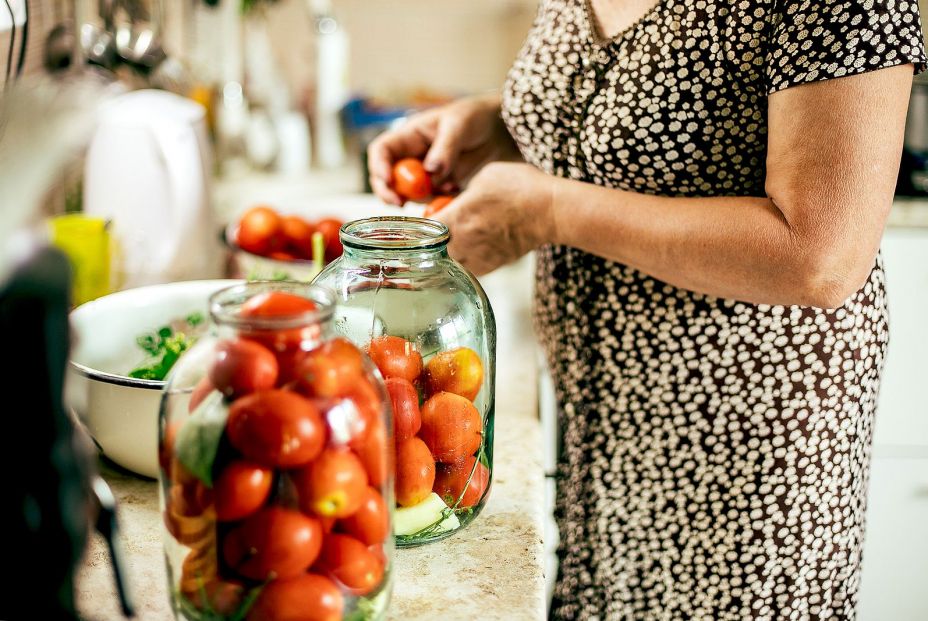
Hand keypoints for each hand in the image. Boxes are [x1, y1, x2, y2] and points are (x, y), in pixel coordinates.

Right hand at [367, 94, 516, 204]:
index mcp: (410, 136)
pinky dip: (440, 202)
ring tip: (449, 188)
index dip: (378, 166)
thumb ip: (445, 147)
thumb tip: (430, 170)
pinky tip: (456, 192)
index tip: (387, 181)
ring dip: (422, 198)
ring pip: (410, 194)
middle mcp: (413, 157)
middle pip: (388, 179)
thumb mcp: (459, 125)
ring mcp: (426, 175)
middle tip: (400, 204)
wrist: (502, 130)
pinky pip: (432, 202)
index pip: (382, 151)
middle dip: (389, 193)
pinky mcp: (442, 189)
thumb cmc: (476, 117)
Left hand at [434, 162, 556, 275]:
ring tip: (453, 241)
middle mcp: (464, 242)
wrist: (550, 211)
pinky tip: (471, 249)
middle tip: (436, 230)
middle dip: (431, 241)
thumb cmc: (521, 188)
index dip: (418, 224)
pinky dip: (465, 261)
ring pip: (449, 264)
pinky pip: (469, 269)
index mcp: (457, 218)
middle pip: (432, 251)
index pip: (422, 229)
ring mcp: (479, 257)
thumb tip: (456, 199)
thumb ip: (463, 191)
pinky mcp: (493, 265)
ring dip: (446, 254)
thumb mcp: (484, 176)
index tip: (422, 218)